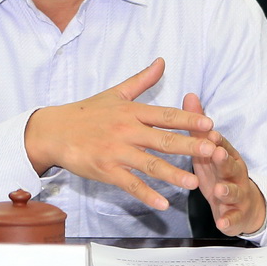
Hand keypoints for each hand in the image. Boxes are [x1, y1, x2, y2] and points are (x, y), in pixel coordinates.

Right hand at [24, 58, 212, 209]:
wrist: (54, 131)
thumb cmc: (86, 112)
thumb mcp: (115, 93)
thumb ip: (142, 80)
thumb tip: (162, 61)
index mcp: (132, 111)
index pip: (166, 115)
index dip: (189, 119)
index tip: (210, 124)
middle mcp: (127, 130)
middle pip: (163, 139)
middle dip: (189, 145)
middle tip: (212, 150)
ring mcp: (116, 151)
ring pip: (149, 164)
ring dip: (173, 174)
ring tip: (194, 182)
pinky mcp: (105, 170)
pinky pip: (129, 184)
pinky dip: (146, 194)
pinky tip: (162, 204)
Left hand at [182, 93, 266, 235]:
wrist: (245, 205)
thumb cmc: (220, 171)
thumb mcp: (209, 148)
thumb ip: (199, 125)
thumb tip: (189, 95)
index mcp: (227, 155)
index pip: (222, 144)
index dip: (216, 140)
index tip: (209, 132)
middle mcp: (234, 172)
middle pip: (230, 165)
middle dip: (224, 160)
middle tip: (217, 155)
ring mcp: (237, 194)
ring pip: (233, 191)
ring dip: (227, 190)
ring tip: (220, 190)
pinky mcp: (236, 215)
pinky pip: (233, 218)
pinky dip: (229, 221)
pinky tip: (222, 223)